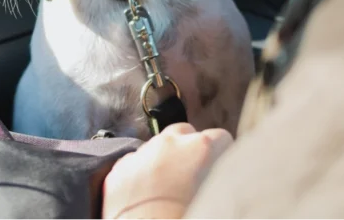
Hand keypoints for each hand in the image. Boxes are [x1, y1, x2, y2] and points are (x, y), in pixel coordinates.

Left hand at [101, 123, 232, 218]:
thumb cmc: (186, 216)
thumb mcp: (217, 195)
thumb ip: (220, 177)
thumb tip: (218, 175)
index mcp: (200, 148)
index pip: (221, 138)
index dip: (223, 155)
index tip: (221, 168)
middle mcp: (169, 143)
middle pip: (185, 133)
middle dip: (191, 149)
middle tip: (195, 175)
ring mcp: (141, 152)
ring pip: (158, 145)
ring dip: (166, 158)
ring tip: (170, 185)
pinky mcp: (120, 168)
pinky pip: (135, 161)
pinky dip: (142, 171)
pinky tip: (147, 192)